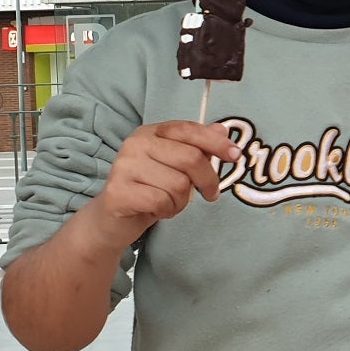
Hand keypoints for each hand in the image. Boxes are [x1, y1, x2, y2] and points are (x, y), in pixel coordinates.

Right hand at [85, 121, 240, 251]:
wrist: (113, 220)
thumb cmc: (150, 190)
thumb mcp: (177, 167)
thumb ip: (198, 147)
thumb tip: (222, 130)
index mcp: (151, 133)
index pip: (189, 130)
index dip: (216, 143)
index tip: (236, 156)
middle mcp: (135, 144)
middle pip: (190, 158)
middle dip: (207, 181)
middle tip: (209, 194)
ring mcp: (124, 166)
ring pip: (179, 184)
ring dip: (182, 201)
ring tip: (169, 202)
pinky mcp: (118, 191)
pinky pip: (162, 201)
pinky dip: (167, 211)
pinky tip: (157, 210)